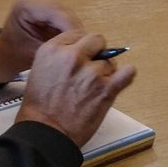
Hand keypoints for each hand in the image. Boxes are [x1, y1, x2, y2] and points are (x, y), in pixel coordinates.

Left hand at [0, 0, 83, 83]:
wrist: (3, 55)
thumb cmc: (12, 54)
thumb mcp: (33, 53)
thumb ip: (55, 48)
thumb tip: (78, 48)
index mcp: (26, 4)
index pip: (57, 13)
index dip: (73, 29)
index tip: (83, 45)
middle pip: (64, 12)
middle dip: (76, 31)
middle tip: (86, 48)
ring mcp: (42, 2)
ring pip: (68, 15)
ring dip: (75, 31)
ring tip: (82, 47)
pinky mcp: (48, 9)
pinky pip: (65, 19)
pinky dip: (71, 31)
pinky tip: (75, 43)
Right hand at [13, 29, 135, 148]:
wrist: (46, 133)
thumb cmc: (40, 108)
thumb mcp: (39, 71)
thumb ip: (59, 57)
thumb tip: (80, 51)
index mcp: (53, 50)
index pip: (77, 33)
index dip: (82, 46)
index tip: (82, 55)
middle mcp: (72, 57)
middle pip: (96, 40)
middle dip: (96, 52)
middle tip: (92, 67)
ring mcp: (91, 72)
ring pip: (110, 61)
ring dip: (106, 71)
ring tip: (95, 86)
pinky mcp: (106, 88)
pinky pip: (128, 72)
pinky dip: (126, 75)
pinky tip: (120, 80)